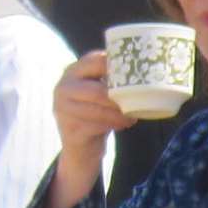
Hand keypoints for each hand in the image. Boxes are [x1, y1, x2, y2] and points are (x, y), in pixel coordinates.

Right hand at [44, 51, 131, 207]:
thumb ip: (110, 78)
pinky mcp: (70, 129)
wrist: (80, 146)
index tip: (136, 75)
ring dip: (120, 114)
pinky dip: (115, 125)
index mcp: (72, 72)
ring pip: (99, 110)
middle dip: (120, 98)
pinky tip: (124, 124)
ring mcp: (63, 109)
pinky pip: (98, 125)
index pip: (95, 61)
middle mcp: (63, 88)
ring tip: (133, 116)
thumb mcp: (97, 91)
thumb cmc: (95, 112)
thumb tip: (144, 67)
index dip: (117, 67)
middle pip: (98, 90)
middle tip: (137, 102)